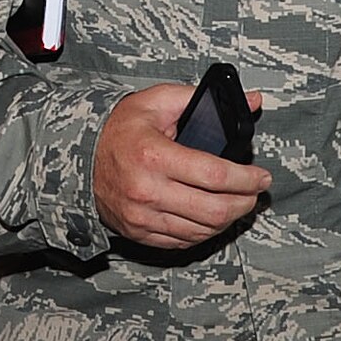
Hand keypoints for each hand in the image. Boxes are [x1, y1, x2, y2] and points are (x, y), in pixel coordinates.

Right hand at [93, 82, 270, 249]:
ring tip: (237, 202)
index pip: (216, 176)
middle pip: (215, 210)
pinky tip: (213, 215)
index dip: (248, 179)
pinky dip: (207, 230)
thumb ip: (204, 99)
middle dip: (245, 202)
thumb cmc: (121, 127)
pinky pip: (185, 241)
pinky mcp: (139, 232)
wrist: (77, 155)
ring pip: (203, 230)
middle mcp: (147, 190)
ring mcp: (141, 216)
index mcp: (154, 156)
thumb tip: (253, 100)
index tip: (262, 177)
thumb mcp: (158, 101)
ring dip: (230, 218)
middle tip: (254, 192)